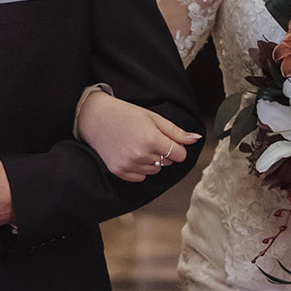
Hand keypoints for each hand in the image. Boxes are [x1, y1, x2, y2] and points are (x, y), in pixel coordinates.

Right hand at [76, 93, 200, 181]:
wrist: (94, 118)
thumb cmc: (125, 114)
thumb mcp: (153, 117)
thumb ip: (175, 131)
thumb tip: (196, 139)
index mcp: (151, 139)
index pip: (179, 154)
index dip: (177, 147)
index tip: (168, 140)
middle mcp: (141, 154)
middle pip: (168, 162)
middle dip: (163, 152)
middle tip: (148, 137)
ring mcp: (129, 165)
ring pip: (155, 170)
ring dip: (152, 160)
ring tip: (137, 144)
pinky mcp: (119, 172)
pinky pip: (141, 177)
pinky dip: (140, 168)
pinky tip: (131, 154)